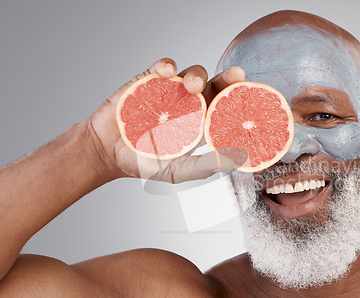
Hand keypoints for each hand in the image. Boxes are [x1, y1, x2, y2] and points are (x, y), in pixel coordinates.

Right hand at [83, 58, 244, 182]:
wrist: (107, 153)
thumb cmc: (144, 162)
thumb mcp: (178, 170)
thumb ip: (205, 166)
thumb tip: (236, 161)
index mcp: (200, 124)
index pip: (224, 109)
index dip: (238, 100)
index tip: (251, 95)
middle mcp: (188, 105)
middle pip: (213, 86)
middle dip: (226, 78)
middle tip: (235, 75)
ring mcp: (169, 91)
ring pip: (189, 74)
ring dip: (195, 75)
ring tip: (192, 85)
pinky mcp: (148, 81)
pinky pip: (160, 67)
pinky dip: (165, 65)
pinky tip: (167, 71)